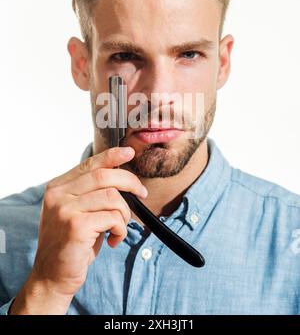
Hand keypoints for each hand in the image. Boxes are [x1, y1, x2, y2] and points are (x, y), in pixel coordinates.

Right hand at [10, 146, 146, 313]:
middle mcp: (59, 195)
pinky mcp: (76, 226)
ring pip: (113, 197)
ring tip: (118, 228)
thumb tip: (121, 174)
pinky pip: (113, 218)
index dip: (111, 156)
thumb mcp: (77, 211)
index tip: (129, 152)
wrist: (52, 276)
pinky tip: (114, 240)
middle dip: (130, 182)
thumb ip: (91, 192)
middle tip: (141, 193)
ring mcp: (66, 209)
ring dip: (124, 214)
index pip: (89, 164)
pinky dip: (121, 229)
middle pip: (105, 176)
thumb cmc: (70, 243)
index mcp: (58, 187)